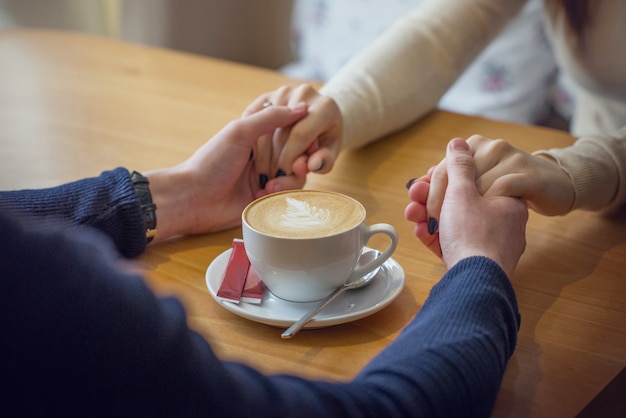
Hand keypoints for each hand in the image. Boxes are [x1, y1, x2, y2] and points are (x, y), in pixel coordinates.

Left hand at [145, 104, 307, 240]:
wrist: (193, 199)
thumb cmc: (212, 162)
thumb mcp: (241, 131)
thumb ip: (272, 118)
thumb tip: (302, 107)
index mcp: (258, 135)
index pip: (293, 131)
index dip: (305, 137)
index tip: (311, 144)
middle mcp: (265, 155)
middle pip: (300, 155)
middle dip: (299, 161)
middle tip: (296, 167)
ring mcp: (267, 178)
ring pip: (297, 177)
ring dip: (288, 181)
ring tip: (269, 186)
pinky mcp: (266, 199)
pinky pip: (287, 196)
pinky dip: (281, 195)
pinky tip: (263, 196)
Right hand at [243, 84, 342, 192]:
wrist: (319, 119)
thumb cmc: (325, 141)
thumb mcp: (329, 153)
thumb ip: (324, 162)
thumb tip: (313, 165)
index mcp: (325, 107)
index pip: (300, 136)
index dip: (289, 159)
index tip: (283, 176)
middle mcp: (304, 94)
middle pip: (281, 133)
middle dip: (275, 160)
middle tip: (272, 179)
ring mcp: (284, 93)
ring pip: (264, 128)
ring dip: (261, 155)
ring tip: (265, 173)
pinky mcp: (267, 96)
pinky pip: (252, 122)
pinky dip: (252, 142)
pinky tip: (256, 159)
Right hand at [405, 138, 527, 276]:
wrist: (474, 284)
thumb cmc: (473, 236)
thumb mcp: (462, 193)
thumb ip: (458, 166)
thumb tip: (458, 142)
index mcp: (508, 202)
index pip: (475, 180)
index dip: (447, 177)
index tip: (427, 178)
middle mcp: (502, 224)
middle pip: (461, 202)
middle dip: (432, 198)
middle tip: (414, 195)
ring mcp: (489, 246)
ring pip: (454, 223)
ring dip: (429, 216)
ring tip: (411, 213)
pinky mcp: (476, 264)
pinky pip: (454, 243)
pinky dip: (436, 236)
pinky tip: (419, 232)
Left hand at [425, 135, 574, 224]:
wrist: (556, 187)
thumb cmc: (509, 190)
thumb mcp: (476, 186)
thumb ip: (449, 185)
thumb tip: (416, 187)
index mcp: (473, 146)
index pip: (440, 170)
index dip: (427, 194)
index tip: (417, 214)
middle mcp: (489, 147)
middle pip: (453, 178)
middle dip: (436, 204)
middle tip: (427, 226)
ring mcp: (510, 158)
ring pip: (474, 187)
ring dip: (458, 213)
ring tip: (445, 231)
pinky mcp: (527, 175)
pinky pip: (500, 190)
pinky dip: (486, 210)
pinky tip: (478, 227)